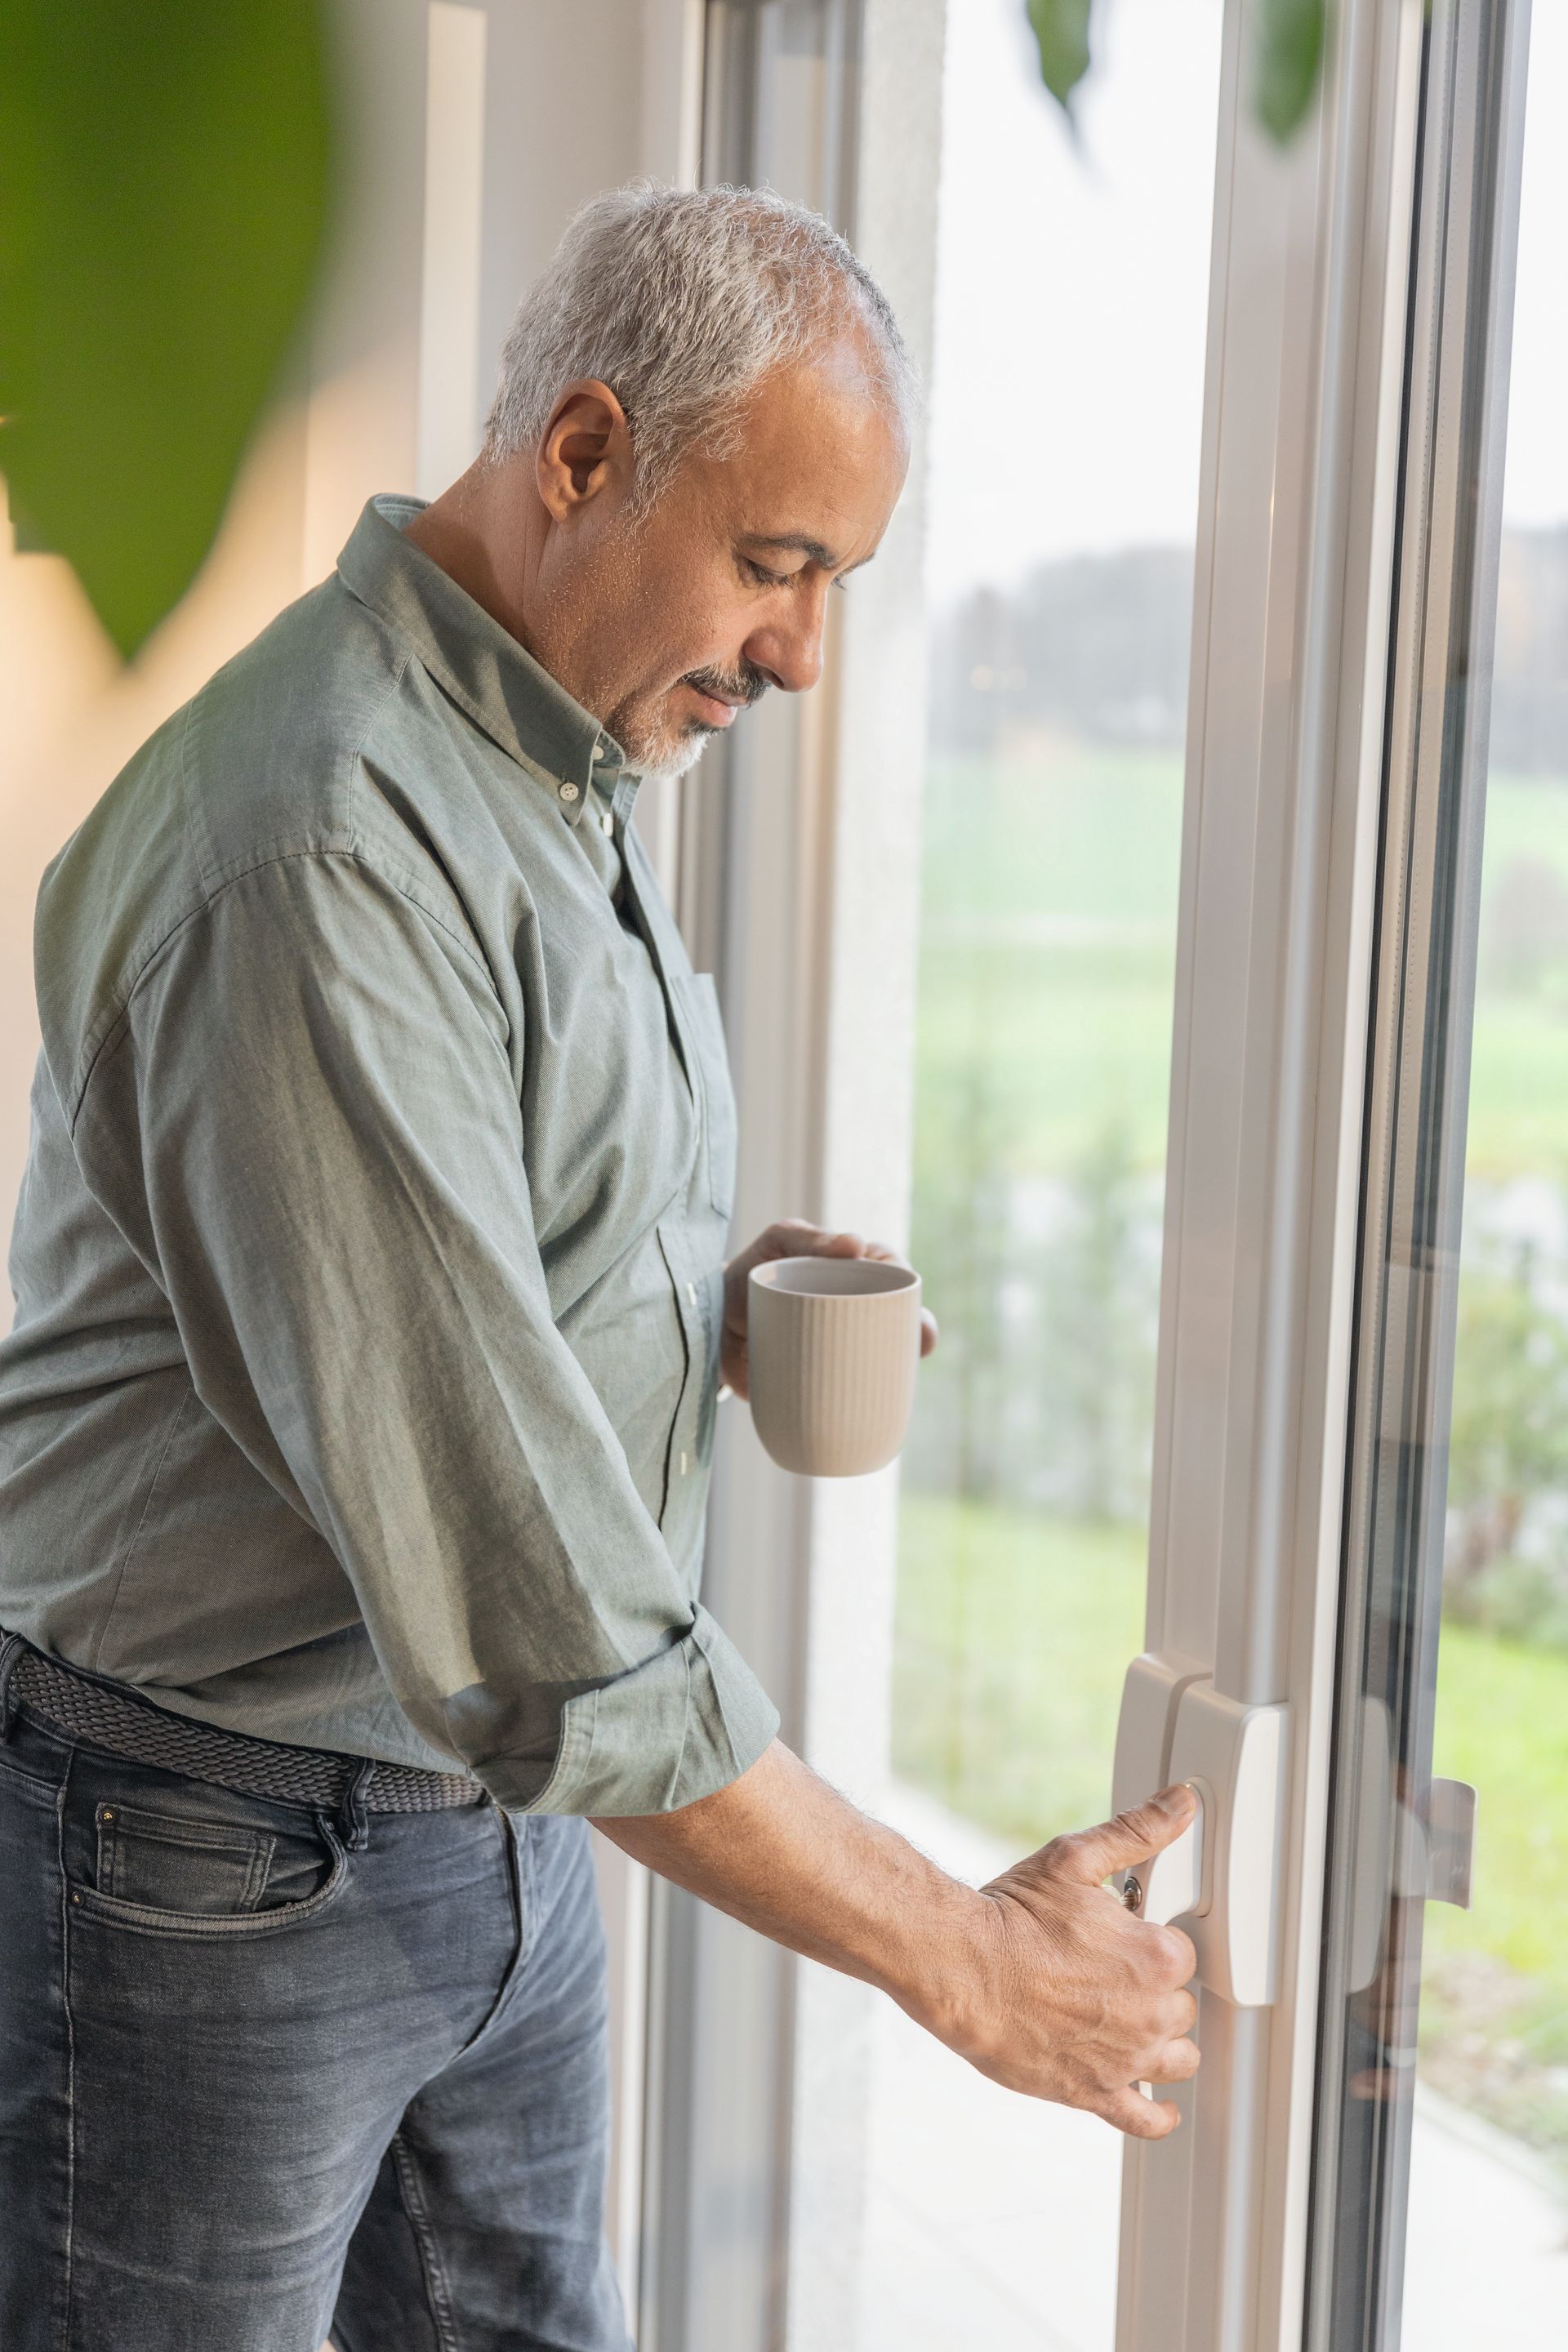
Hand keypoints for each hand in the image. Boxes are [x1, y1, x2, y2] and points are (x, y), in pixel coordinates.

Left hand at [721, 1217, 939, 1397]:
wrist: (703, 1327)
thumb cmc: (745, 1276)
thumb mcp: (777, 1243)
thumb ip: (809, 1239)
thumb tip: (857, 1245)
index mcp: (846, 1276)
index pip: (890, 1278)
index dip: (908, 1292)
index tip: (910, 1304)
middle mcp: (848, 1311)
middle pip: (894, 1320)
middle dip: (916, 1329)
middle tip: (921, 1340)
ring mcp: (836, 1348)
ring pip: (880, 1357)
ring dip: (900, 1365)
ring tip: (907, 1371)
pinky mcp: (819, 1381)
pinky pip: (852, 1390)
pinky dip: (868, 1400)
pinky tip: (880, 1408)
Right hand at [933, 1786, 1201, 2137]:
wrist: (959, 1968)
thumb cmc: (1011, 1915)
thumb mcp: (1076, 1859)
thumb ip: (1137, 1832)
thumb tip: (1181, 1804)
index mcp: (1156, 1957)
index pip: (1183, 1955)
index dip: (1151, 1943)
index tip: (1123, 1937)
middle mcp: (1151, 2015)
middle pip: (1181, 2008)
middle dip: (1153, 1990)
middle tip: (1111, 1972)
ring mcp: (1125, 2060)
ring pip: (1175, 2060)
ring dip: (1161, 2043)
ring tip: (1132, 2024)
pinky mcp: (1093, 2093)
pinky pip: (1146, 2117)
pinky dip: (1158, 2113)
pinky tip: (1160, 2105)